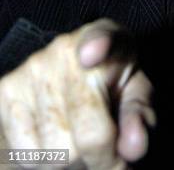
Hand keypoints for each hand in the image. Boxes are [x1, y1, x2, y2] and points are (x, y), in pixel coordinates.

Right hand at [0, 19, 155, 168]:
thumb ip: (138, 116)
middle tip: (105, 151)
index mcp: (108, 40)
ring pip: (55, 153)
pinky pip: (27, 155)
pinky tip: (53, 139)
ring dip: (72, 163)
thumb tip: (134, 147)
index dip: (97, 45)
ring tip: (78, 140)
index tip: (91, 55)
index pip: (101, 37)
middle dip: (101, 158)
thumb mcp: (134, 92)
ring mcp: (31, 70)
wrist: (69, 71)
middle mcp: (64, 50)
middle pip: (87, 133)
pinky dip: (43, 161)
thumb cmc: (110, 82)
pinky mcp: (4, 92)